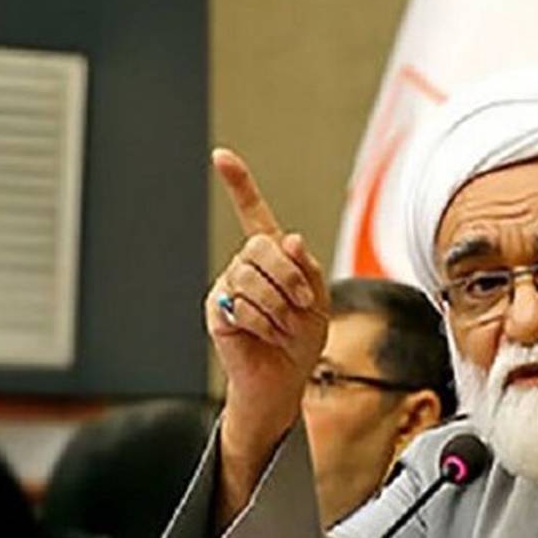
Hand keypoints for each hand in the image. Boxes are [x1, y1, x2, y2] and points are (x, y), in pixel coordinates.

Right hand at [205, 149, 329, 517]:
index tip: (221, 156)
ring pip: (252, 277)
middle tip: (302, 305)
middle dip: (291, 276)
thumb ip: (308, 268)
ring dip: (280, 307)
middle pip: (262, 246)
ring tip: (285, 328)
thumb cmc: (303, 339)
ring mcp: (228, 286)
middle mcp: (245, 265)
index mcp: (272, 256)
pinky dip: (266, 324)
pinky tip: (268, 337)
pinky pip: (243, 305)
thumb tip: (292, 240)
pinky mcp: (219, 311)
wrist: (285, 380)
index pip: (253, 212)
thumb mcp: (318, 299)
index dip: (238, 184)